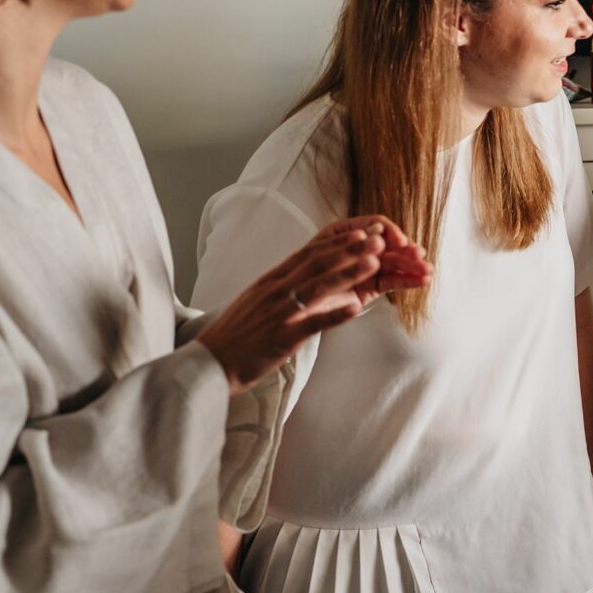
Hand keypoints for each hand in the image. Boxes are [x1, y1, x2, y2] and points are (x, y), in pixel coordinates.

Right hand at [197, 217, 429, 395]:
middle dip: (351, 249)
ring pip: (319, 286)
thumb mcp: (261, 299)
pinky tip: (356, 308)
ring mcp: (280, 312)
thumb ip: (285, 285)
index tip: (362, 231)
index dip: (338, 241)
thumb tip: (312, 274)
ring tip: (375, 262)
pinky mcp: (283, 336)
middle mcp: (276, 290)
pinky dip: (335, 314)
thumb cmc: (240, 332)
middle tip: (379, 238)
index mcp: (272, 280)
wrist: (212, 360)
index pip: (310, 253)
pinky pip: (312, 323)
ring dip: (349, 273)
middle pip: (318, 263)